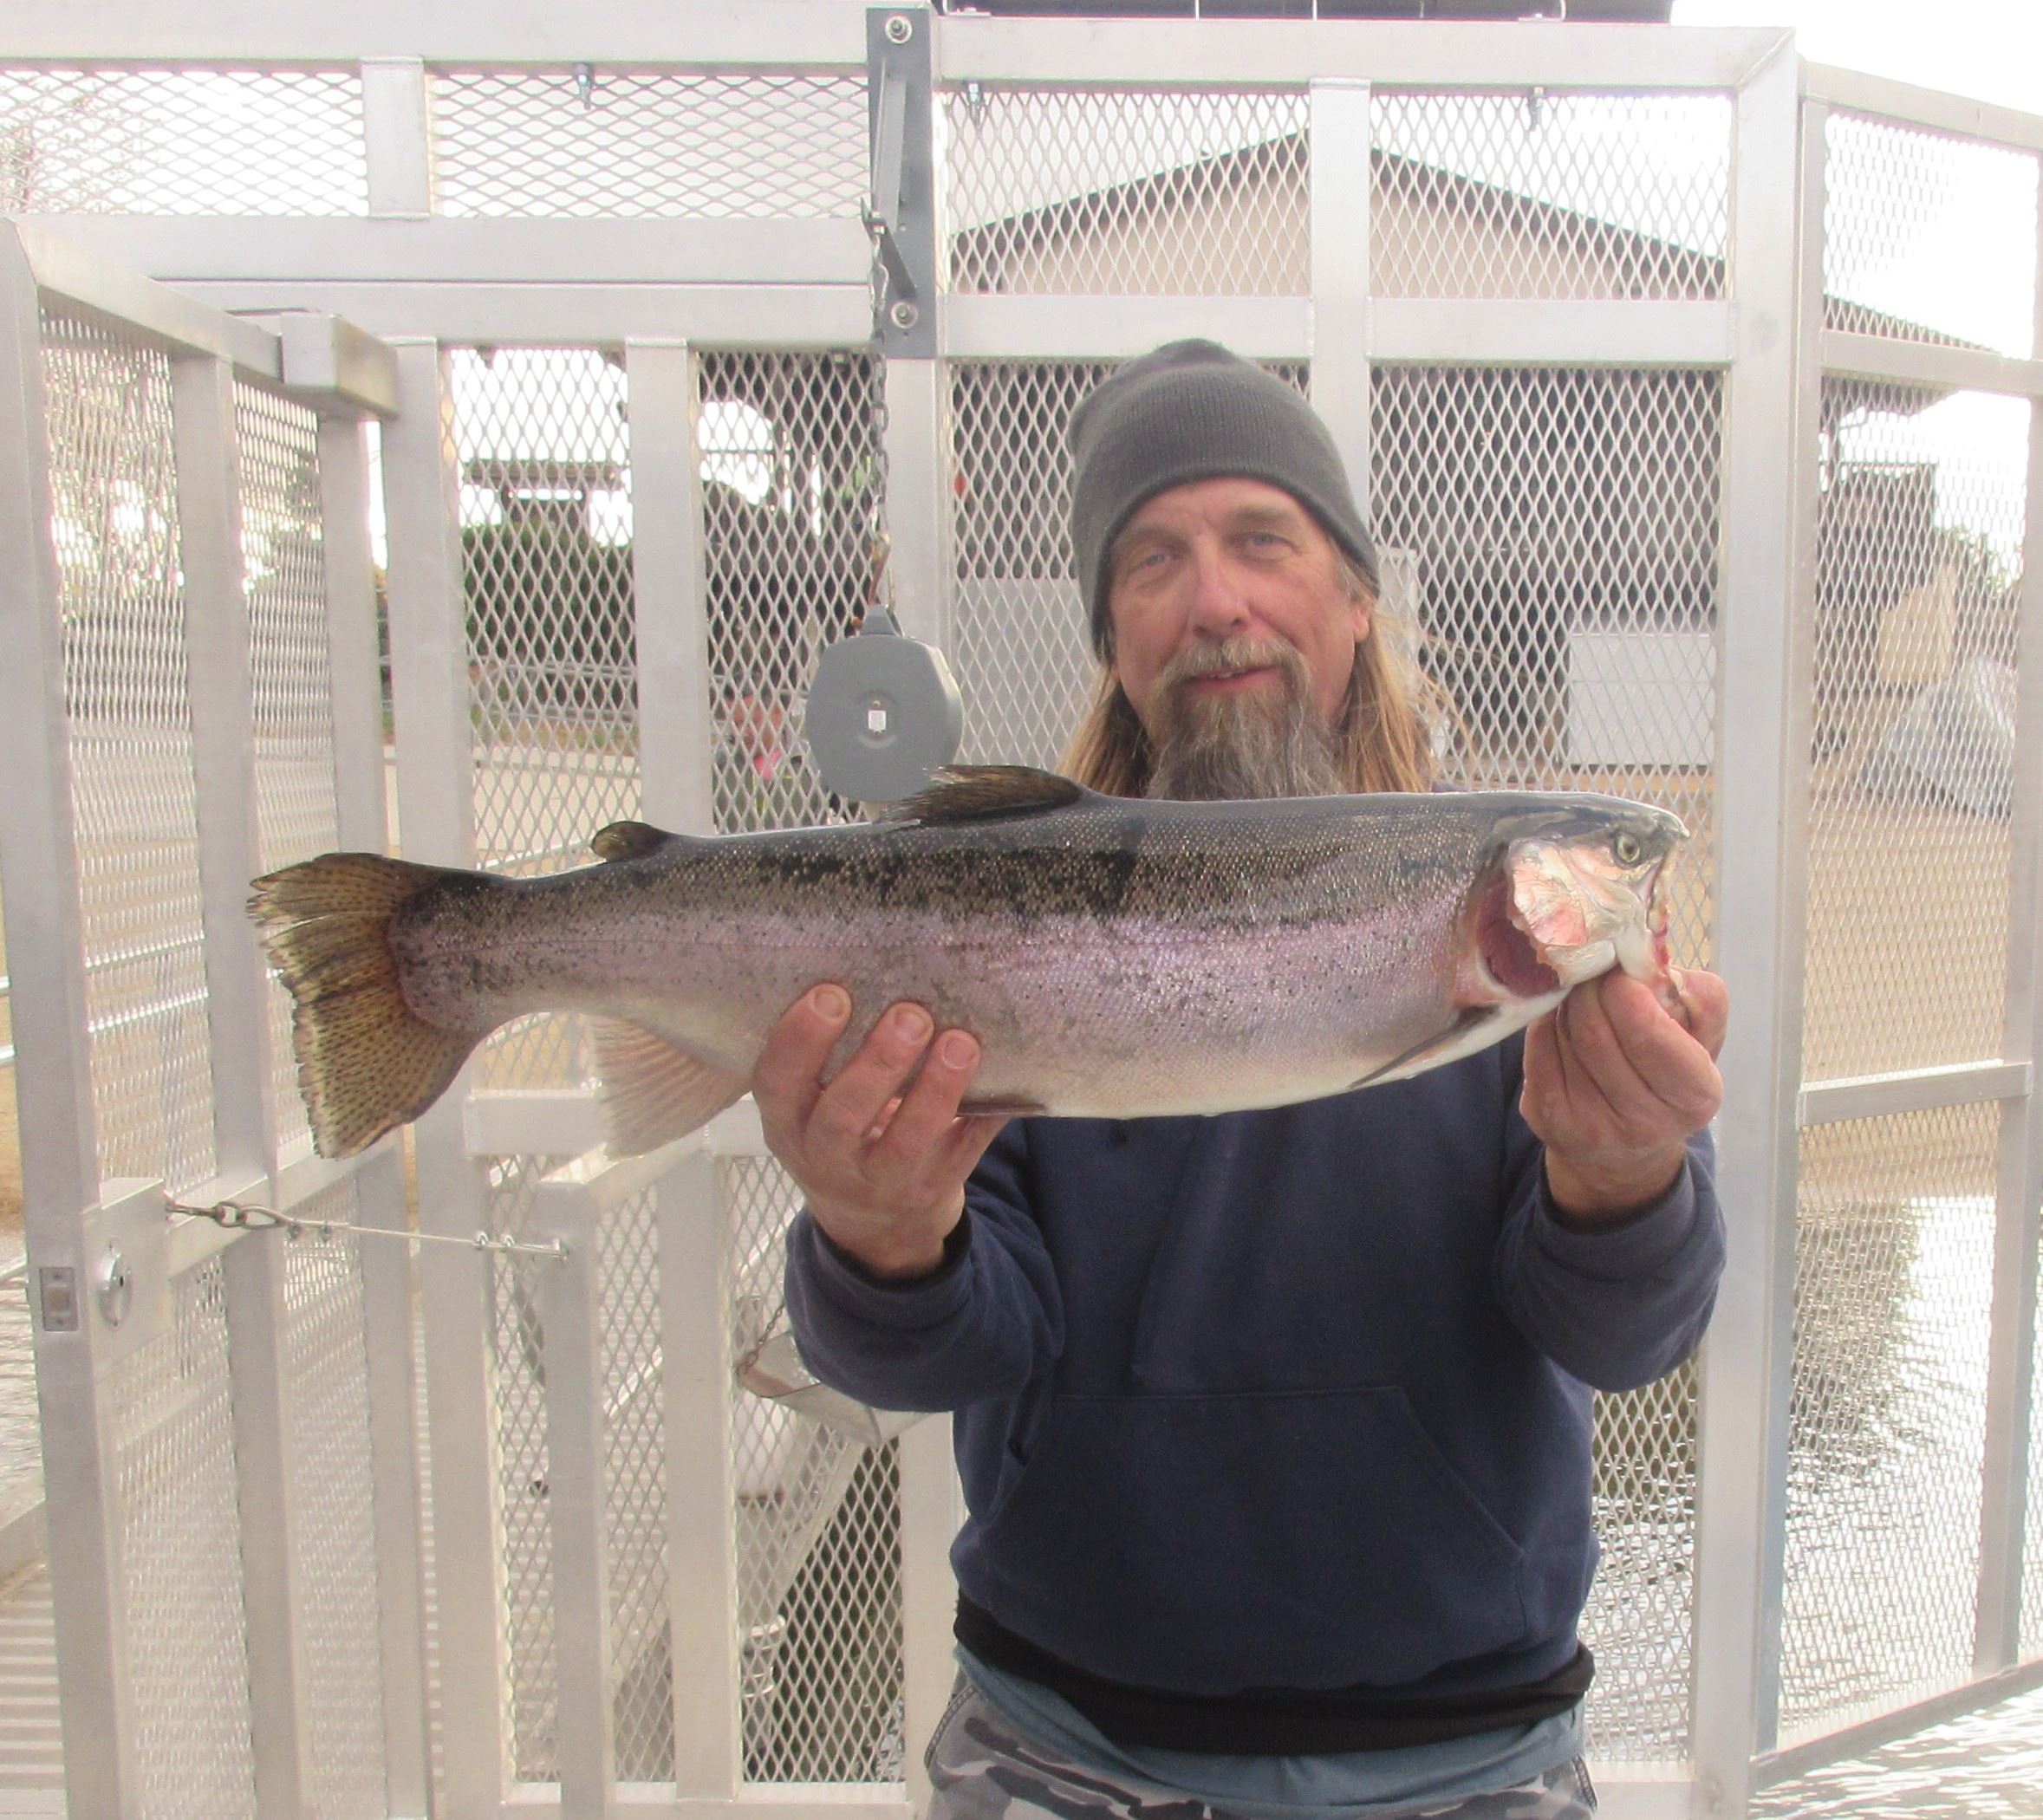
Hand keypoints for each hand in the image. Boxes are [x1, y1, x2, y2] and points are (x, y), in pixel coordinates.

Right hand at [752, 985, 1008, 1279]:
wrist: (872, 1224)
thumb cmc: (841, 1135)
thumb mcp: (812, 1107)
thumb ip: (827, 1059)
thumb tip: (877, 969)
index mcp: (788, 1124)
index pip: (776, 1083)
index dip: (799, 1040)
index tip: (832, 993)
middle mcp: (825, 1159)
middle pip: (842, 1118)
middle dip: (878, 1063)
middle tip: (910, 1014)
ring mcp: (880, 1183)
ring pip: (906, 1144)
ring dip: (935, 1090)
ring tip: (960, 1042)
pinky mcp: (931, 1192)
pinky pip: (962, 1154)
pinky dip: (984, 1118)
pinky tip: (1006, 1082)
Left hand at [1522, 968, 1727, 1224]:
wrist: (1627, 1147)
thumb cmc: (1670, 1072)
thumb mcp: (1704, 1037)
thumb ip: (1700, 997)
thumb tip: (1651, 965)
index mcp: (1694, 1096)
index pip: (1648, 1035)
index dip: (1626, 993)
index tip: (1622, 973)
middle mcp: (1644, 1121)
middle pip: (1595, 1030)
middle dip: (1592, 988)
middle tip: (1598, 972)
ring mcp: (1589, 1125)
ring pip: (1563, 1033)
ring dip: (1570, 1002)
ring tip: (1586, 998)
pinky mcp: (1547, 1119)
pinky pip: (1538, 1045)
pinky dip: (1547, 1021)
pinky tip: (1564, 1020)